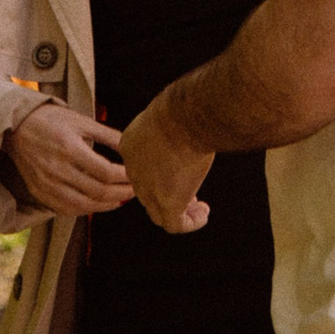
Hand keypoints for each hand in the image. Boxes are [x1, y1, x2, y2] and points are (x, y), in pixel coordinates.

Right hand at [2, 102, 132, 217]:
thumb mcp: (81, 121)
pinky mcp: (40, 193)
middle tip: (137, 189)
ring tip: (123, 198)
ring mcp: (47, 185)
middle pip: (97, 191)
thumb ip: (108, 135)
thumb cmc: (51, 120)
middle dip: (122, 192)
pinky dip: (88, 209)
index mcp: (69, 148)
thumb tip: (132, 145)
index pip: (105, 171)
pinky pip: (68, 209)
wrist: (16, 127)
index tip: (137, 174)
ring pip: (84, 205)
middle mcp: (57, 170)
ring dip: (108, 205)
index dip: (125, 177)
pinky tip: (101, 203)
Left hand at [117, 97, 213, 233]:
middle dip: (170, 193)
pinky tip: (203, 215)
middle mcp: (134, 169)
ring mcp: (148, 189)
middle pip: (148, 191)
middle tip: (191, 194)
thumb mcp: (169, 114)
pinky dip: (190, 223)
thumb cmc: (182, 108)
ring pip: (159, 212)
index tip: (177, 172)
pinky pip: (175, 224)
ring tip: (199, 208)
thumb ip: (172, 126)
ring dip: (180, 211)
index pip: (140, 168)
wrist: (186, 118)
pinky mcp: (167, 202)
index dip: (159, 174)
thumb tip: (188, 124)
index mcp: (131, 145)